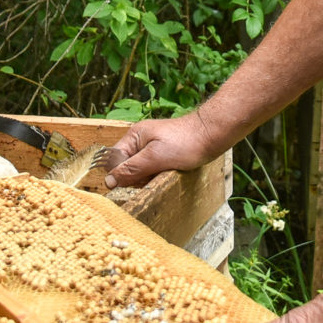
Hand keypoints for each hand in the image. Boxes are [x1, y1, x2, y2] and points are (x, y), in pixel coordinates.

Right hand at [104, 112, 219, 188]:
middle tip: (150, 181)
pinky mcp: (163, 156)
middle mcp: (140, 142)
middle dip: (135, 179)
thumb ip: (131, 169)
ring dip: (147, 179)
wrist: (213, 135)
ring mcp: (152, 149)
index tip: (127, 188)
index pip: (114, 160)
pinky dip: (157, 177)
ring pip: (140, 171)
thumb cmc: (186, 143)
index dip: (119, 175)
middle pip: (126, 167)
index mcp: (134, 137)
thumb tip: (109, 181)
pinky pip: (152, 171)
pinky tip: (167, 177)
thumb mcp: (154, 158)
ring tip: (162, 177)